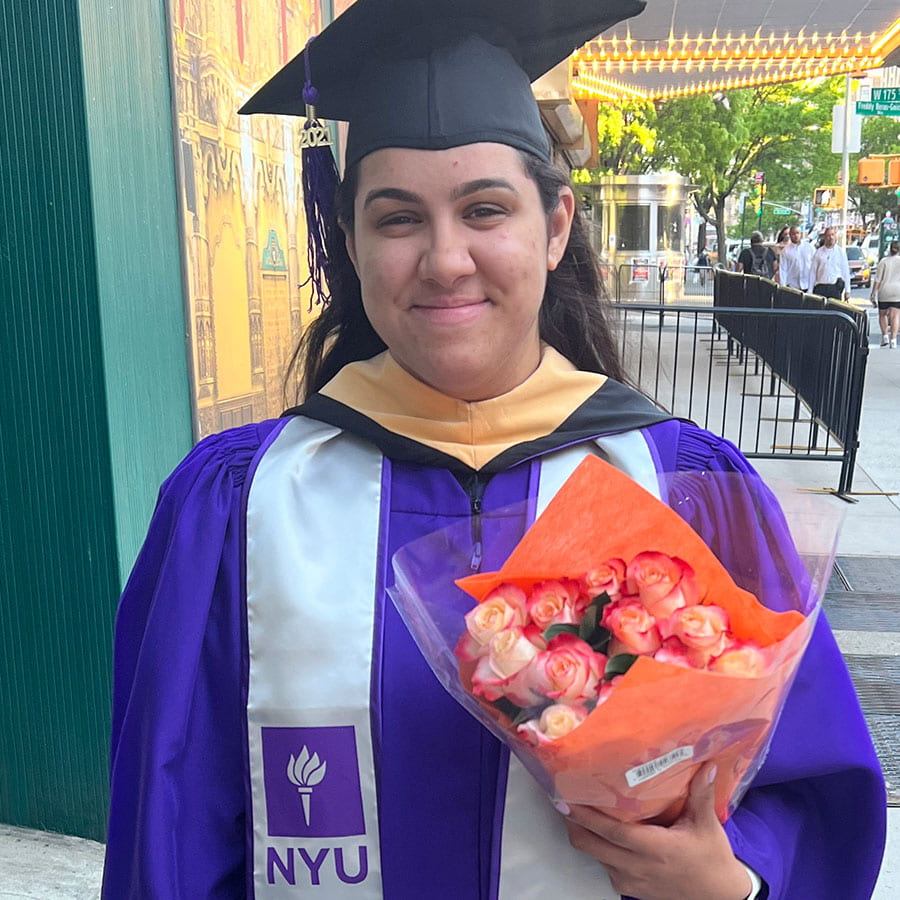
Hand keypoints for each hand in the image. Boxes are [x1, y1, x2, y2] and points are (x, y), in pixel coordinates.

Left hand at [560, 763, 751, 899]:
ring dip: (583, 834)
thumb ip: (701, 793)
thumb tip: (706, 764)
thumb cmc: (712, 859)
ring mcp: (630, 881)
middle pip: (590, 844)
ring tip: (575, 809)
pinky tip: (598, 830)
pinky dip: (596, 847)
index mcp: (655, 850)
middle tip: (563, 797)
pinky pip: (603, 865)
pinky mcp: (629, 888)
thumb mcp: (707, 825)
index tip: (566, 798)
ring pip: (593, 855)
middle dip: (572, 822)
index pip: (611, 832)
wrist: (718, 898)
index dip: (585, 816)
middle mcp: (637, 867)